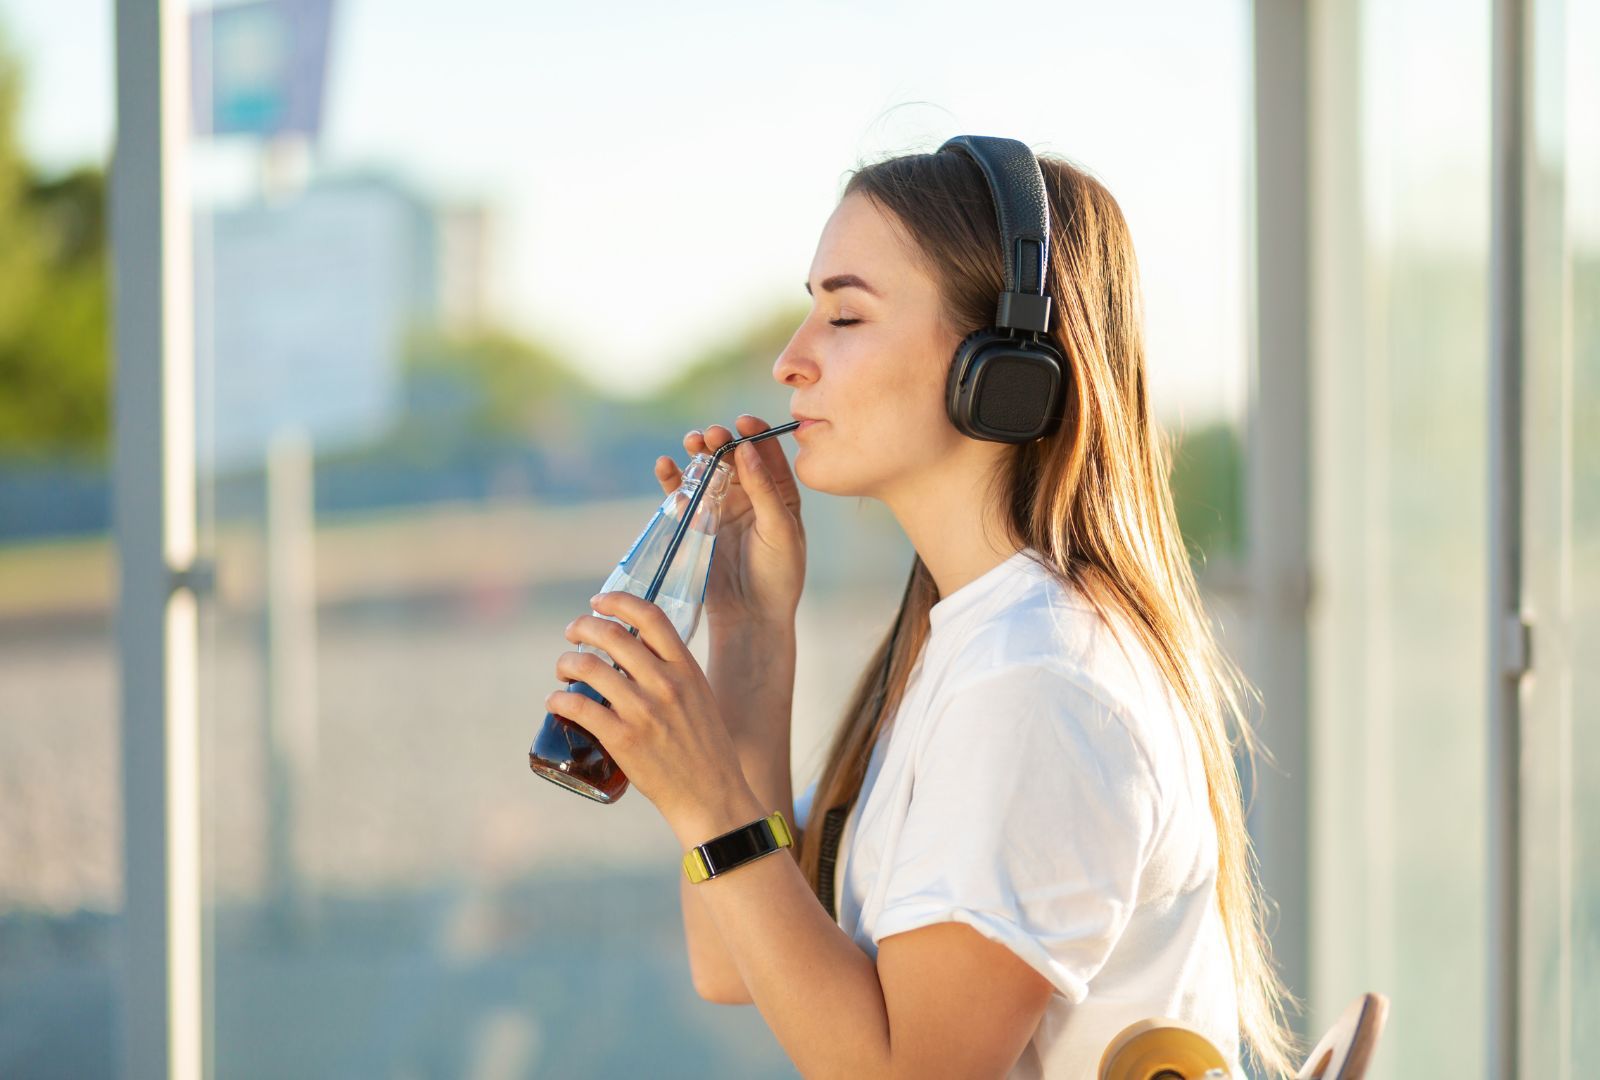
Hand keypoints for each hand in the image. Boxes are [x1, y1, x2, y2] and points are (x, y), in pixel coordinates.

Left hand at [550, 589, 756, 836]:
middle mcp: (664, 684)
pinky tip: (555, 701)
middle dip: (582, 627)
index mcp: (686, 668)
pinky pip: (579, 708)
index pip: (650, 616)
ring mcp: (643, 712)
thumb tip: (637, 657)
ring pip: (588, 667)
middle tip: (572, 633)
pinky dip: (558, 700)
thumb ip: (673, 674)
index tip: (598, 601)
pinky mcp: (623, 740)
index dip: (618, 601)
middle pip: (611, 635)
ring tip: (563, 669)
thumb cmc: (706, 749)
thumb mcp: (699, 697)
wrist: (712, 796)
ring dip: (566, 663)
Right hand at [653, 414, 805, 632]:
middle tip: (711, 435)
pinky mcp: (697, 521)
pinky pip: (682, 492)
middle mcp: (750, 494)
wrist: (751, 615)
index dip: (755, 433)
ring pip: (706, 469)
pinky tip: (665, 465)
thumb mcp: (780, 530)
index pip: (767, 452)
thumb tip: (747, 449)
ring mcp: (721, 506)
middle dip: (721, 440)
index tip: (742, 422)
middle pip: (732, 455)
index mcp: (779, 493)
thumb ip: (765, 490)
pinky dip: (672, 477)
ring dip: (697, 452)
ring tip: (691, 443)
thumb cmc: (778, 575)